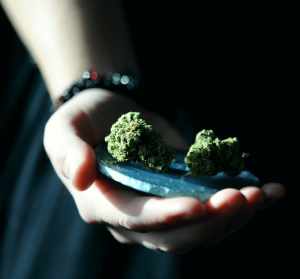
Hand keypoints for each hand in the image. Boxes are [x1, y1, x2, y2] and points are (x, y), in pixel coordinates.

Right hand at [44, 88, 285, 253]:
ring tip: (263, 193)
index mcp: (103, 204)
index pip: (136, 220)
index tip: (198, 204)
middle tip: (243, 196)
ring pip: (200, 231)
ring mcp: (161, 210)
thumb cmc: (82, 122)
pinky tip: (267, 190)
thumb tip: (80, 176)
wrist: (105, 116)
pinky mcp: (181, 196)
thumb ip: (67, 152)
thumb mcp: (63, 129)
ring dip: (233, 217)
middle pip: (176, 235)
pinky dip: (242, 205)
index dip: (166, 216)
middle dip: (210, 220)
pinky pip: (212, 212)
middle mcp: (134, 217)